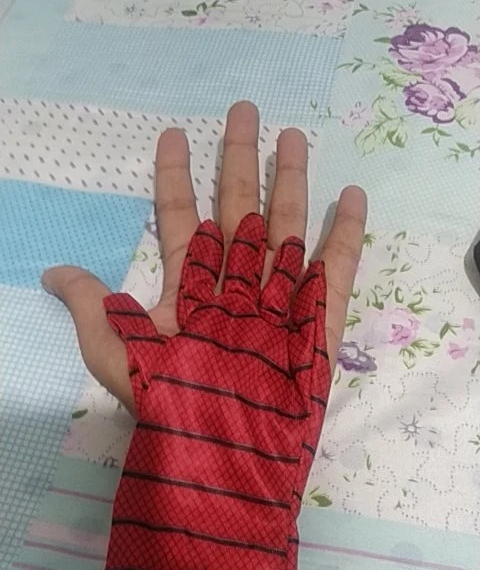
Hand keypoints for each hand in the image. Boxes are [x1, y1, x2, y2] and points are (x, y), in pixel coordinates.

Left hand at [42, 101, 365, 415]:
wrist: (226, 459)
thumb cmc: (172, 407)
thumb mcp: (119, 355)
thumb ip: (94, 308)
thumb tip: (53, 273)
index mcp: (190, 293)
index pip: (183, 222)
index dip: (176, 180)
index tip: (173, 134)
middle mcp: (236, 290)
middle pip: (238, 213)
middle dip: (240, 162)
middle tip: (244, 110)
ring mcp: (280, 304)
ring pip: (286, 232)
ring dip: (290, 185)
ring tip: (294, 136)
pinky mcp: (320, 324)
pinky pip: (335, 274)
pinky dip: (344, 238)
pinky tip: (350, 196)